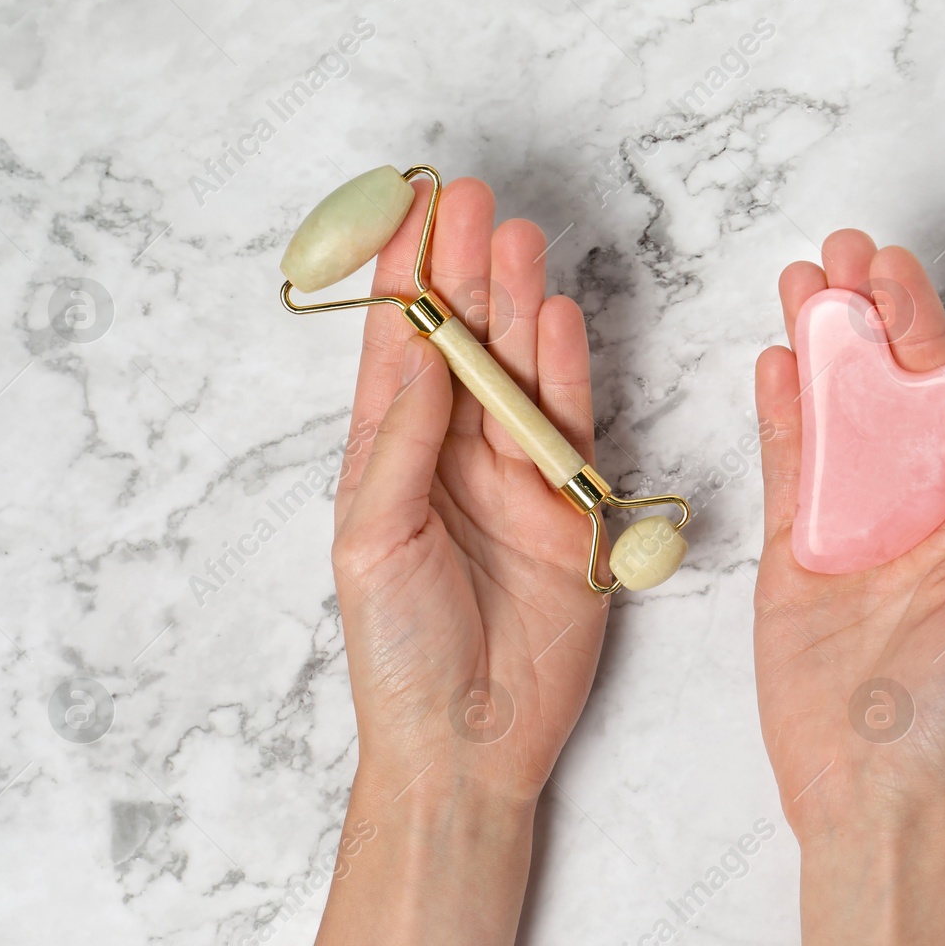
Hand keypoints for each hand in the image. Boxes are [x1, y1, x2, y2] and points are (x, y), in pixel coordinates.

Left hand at [331, 177, 608, 808]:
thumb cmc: (398, 653)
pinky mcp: (570, 511)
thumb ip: (400, 445)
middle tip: (475, 202)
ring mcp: (515, 482)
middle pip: (465, 348)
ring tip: (519, 239)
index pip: (399, 352)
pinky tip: (559, 320)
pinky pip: (571, 429)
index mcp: (388, 462)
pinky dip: (566, 375)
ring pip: (519, 375)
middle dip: (467, 273)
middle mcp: (451, 460)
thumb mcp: (373, 541)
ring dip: (519, 307)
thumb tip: (421, 354)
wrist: (468, 743)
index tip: (412, 209)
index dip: (407, 279)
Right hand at [753, 230, 944, 838]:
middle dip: (863, 316)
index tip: (892, 267)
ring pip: (828, 414)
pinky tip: (772, 363)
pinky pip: (783, 469)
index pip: (943, 395)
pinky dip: (777, 415)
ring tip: (798, 284)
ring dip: (814, 348)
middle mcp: (907, 504)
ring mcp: (844, 524)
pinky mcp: (789, 552)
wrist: (869, 787)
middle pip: (882, 389)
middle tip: (837, 251)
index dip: (920, 325)